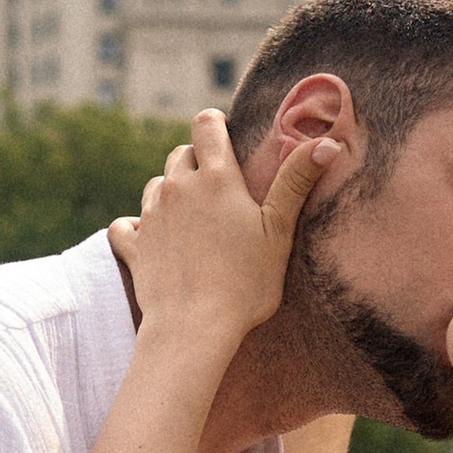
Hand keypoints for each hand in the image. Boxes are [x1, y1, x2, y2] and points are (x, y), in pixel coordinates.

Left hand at [113, 110, 334, 349]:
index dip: (216, 125)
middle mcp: (177, 187)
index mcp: (215, 177)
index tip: (228, 139)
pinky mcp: (134, 246)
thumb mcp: (279, 231)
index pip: (206, 124)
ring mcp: (151, 216)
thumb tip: (327, 143)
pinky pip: (126, 224)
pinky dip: (137, 227)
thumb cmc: (245, 282)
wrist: (194, 328)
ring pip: (156, 184)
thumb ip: (296, 181)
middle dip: (198, 162)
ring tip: (194, 219)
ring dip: (172, 192)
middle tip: (221, 191)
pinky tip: (151, 239)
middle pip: (181, 152)